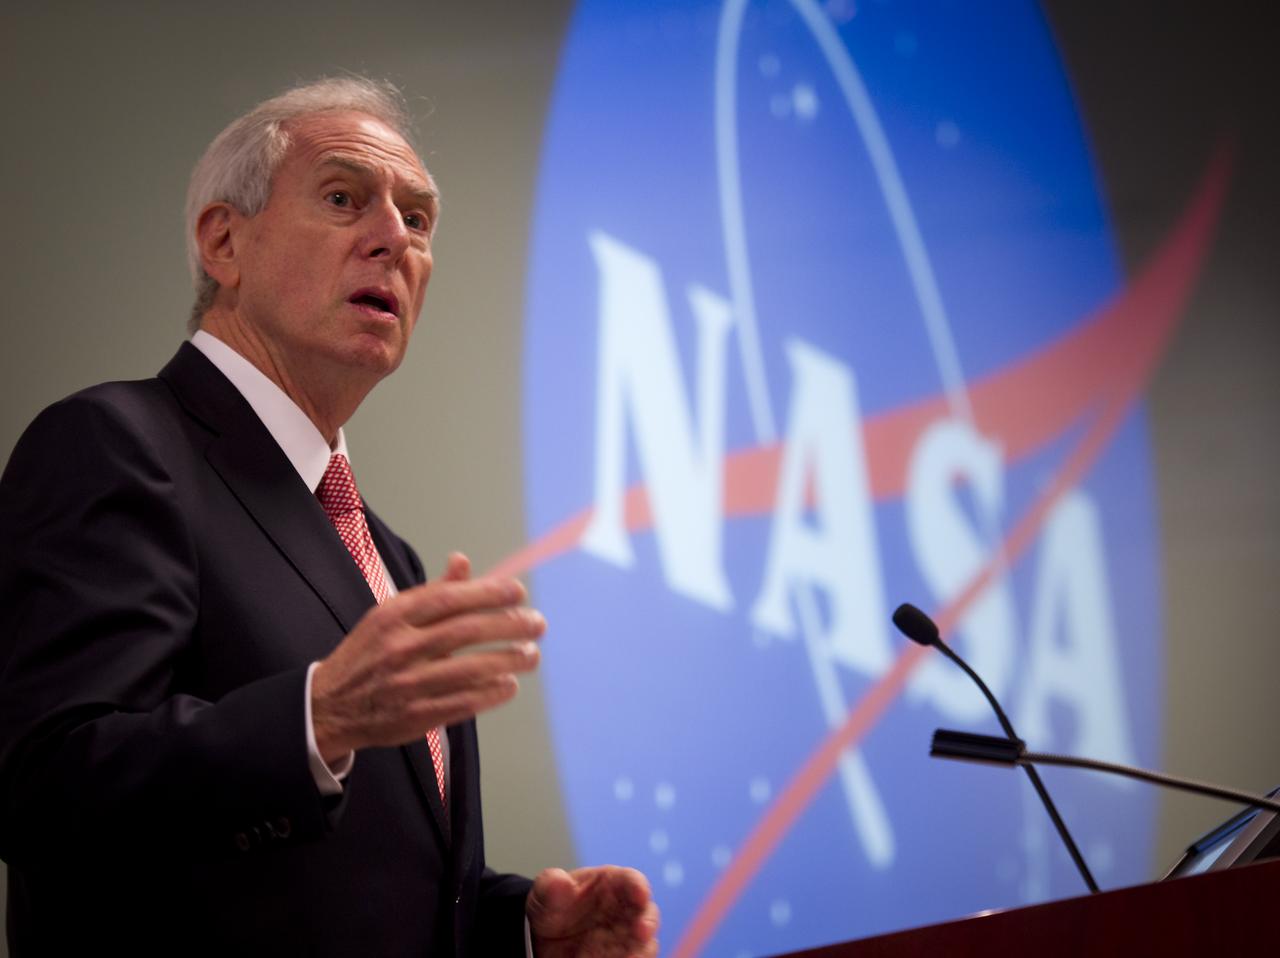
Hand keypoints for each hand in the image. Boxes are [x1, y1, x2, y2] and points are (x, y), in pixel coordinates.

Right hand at [311, 553, 544, 761]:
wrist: (330, 705)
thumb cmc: (369, 654)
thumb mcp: (390, 616)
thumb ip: (431, 592)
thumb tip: (462, 561)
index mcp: (394, 616)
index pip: (450, 597)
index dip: (489, 592)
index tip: (518, 591)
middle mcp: (400, 647)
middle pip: (466, 631)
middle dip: (509, 624)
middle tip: (537, 623)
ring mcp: (407, 683)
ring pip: (470, 668)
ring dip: (508, 659)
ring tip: (531, 654)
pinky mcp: (414, 716)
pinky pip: (463, 702)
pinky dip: (491, 693)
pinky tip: (509, 684)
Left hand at [527, 866, 658, 957]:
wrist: (544, 941)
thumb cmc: (553, 908)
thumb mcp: (544, 896)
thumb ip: (551, 886)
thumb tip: (559, 880)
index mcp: (612, 884)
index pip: (631, 881)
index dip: (638, 886)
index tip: (640, 893)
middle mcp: (626, 912)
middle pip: (647, 915)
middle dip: (647, 923)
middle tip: (642, 932)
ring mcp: (626, 939)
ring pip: (643, 945)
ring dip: (639, 951)